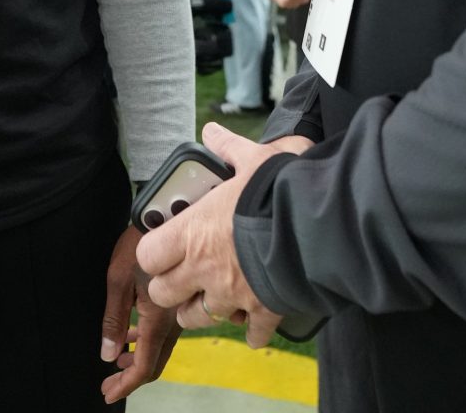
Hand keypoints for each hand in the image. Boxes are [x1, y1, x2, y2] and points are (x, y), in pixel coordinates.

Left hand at [99, 226, 179, 403]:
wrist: (169, 212)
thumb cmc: (140, 241)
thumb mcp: (118, 280)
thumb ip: (114, 320)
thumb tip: (109, 354)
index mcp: (159, 318)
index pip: (145, 366)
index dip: (126, 384)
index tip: (108, 392)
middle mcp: (176, 319)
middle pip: (156, 361)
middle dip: (131, 376)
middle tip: (108, 383)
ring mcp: (182, 309)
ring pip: (162, 346)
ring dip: (140, 358)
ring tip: (118, 360)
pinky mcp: (183, 298)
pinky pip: (166, 330)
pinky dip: (148, 341)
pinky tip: (133, 334)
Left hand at [137, 123, 310, 348]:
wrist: (317, 224)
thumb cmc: (278, 190)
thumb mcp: (253, 159)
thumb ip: (228, 148)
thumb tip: (213, 131)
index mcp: (193, 233)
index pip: (148, 255)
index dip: (153, 253)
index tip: (163, 246)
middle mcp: (205, 269)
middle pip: (163, 294)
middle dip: (171, 287)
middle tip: (184, 274)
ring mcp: (232, 295)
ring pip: (197, 318)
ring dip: (203, 309)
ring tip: (215, 296)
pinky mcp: (262, 311)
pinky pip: (251, 333)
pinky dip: (253, 330)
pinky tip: (257, 320)